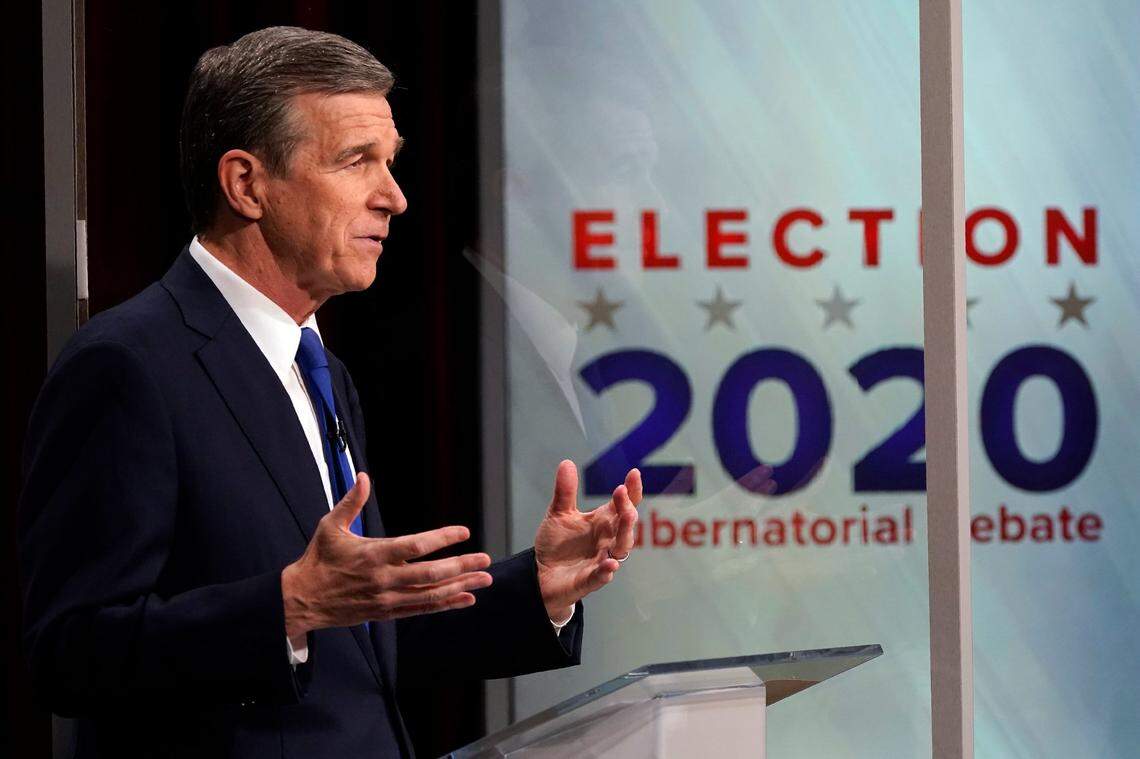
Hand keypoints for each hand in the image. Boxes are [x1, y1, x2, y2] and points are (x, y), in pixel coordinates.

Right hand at [281, 473, 492, 640]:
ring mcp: (387, 598)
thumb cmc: (318, 559)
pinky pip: (421, 609)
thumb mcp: (330, 526)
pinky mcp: (386, 613)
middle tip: (485, 560)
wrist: (301, 600)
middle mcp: (384, 578)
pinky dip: (445, 605)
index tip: (464, 532)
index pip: (415, 546)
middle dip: (462, 566)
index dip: (442, 538)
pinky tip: (465, 599)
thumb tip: (364, 476)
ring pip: (431, 594)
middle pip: (431, 574)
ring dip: (460, 586)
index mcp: (374, 554)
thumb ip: (351, 502)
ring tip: (484, 580)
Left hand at [533, 461, 642, 619]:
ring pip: (621, 548)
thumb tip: (567, 462)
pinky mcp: (590, 580)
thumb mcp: (559, 514)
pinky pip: (602, 575)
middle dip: (627, 509)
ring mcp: (601, 560)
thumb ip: (565, 491)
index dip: (631, 490)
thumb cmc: (557, 544)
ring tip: (626, 517)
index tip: (634, 473)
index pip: (623, 505)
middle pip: (625, 525)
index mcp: (602, 522)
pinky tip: (610, 563)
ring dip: (624, 534)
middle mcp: (607, 540)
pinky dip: (607, 569)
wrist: (541, 574)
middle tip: (622, 493)